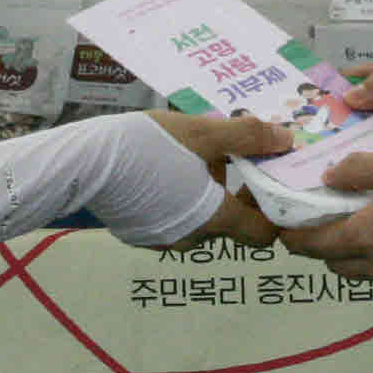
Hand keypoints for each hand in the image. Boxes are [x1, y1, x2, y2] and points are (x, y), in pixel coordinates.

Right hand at [147, 110, 289, 251]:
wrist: (85, 163)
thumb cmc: (148, 145)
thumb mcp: (202, 132)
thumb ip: (247, 137)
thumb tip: (287, 140)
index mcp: (214, 217)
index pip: (261, 233)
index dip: (270, 211)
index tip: (263, 183)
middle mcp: (192, 238)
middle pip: (229, 224)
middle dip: (232, 196)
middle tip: (225, 162)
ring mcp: (162, 240)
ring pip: (197, 221)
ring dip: (201, 198)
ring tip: (186, 162)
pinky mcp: (139, 235)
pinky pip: (169, 222)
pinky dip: (173, 203)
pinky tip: (159, 175)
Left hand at [279, 152, 372, 294]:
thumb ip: (358, 172)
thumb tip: (328, 178)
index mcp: (366, 237)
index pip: (312, 246)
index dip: (294, 237)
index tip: (288, 227)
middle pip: (337, 265)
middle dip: (328, 246)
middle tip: (334, 221)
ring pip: (371, 274)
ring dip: (364, 256)